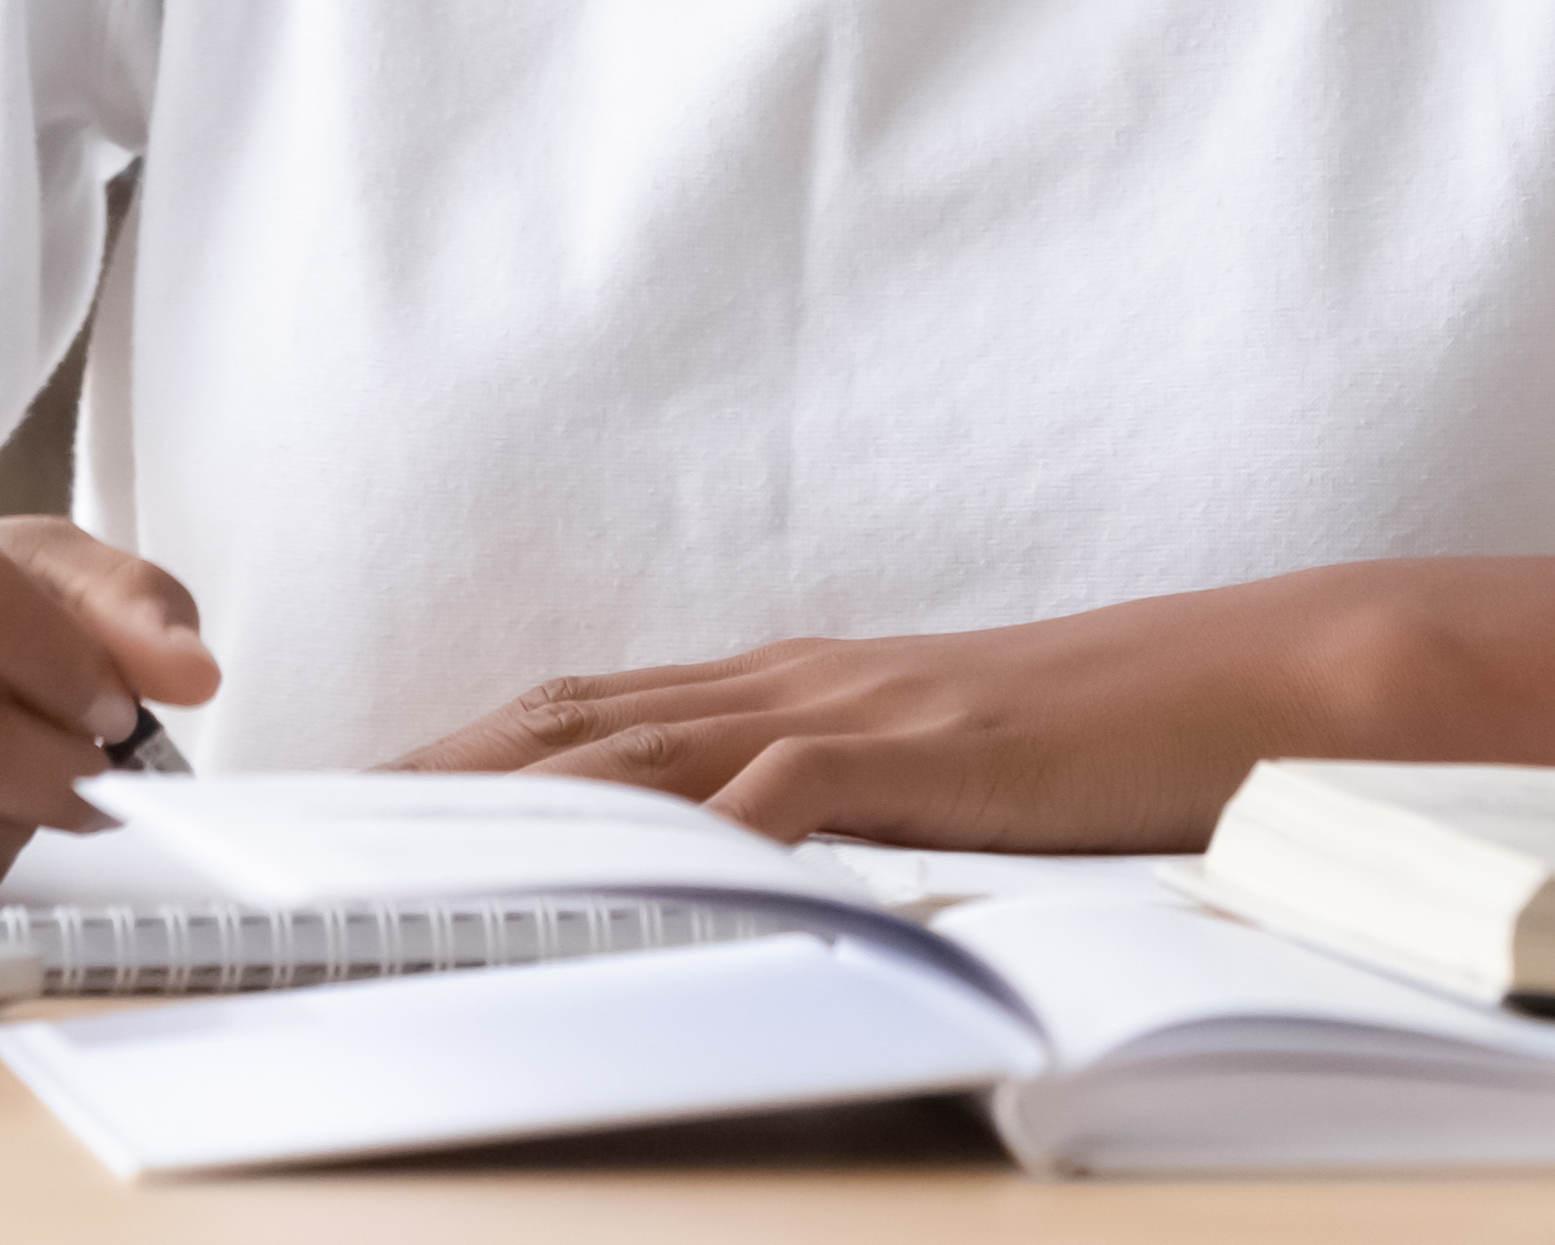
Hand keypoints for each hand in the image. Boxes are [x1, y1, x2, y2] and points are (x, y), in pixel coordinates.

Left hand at [390, 547, 1554, 849]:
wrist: (1257, 684)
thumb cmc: (1103, 749)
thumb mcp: (936, 785)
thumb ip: (830, 812)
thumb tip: (726, 870)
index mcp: (794, 693)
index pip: (580, 720)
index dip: (452, 756)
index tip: (339, 803)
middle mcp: (798, 685)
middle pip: (565, 724)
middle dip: (423, 775)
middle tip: (297, 830)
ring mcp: (858, 712)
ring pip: (637, 745)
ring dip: (503, 794)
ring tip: (384, 846)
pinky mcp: (925, 757)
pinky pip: (776, 792)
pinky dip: (682, 826)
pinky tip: (606, 861)